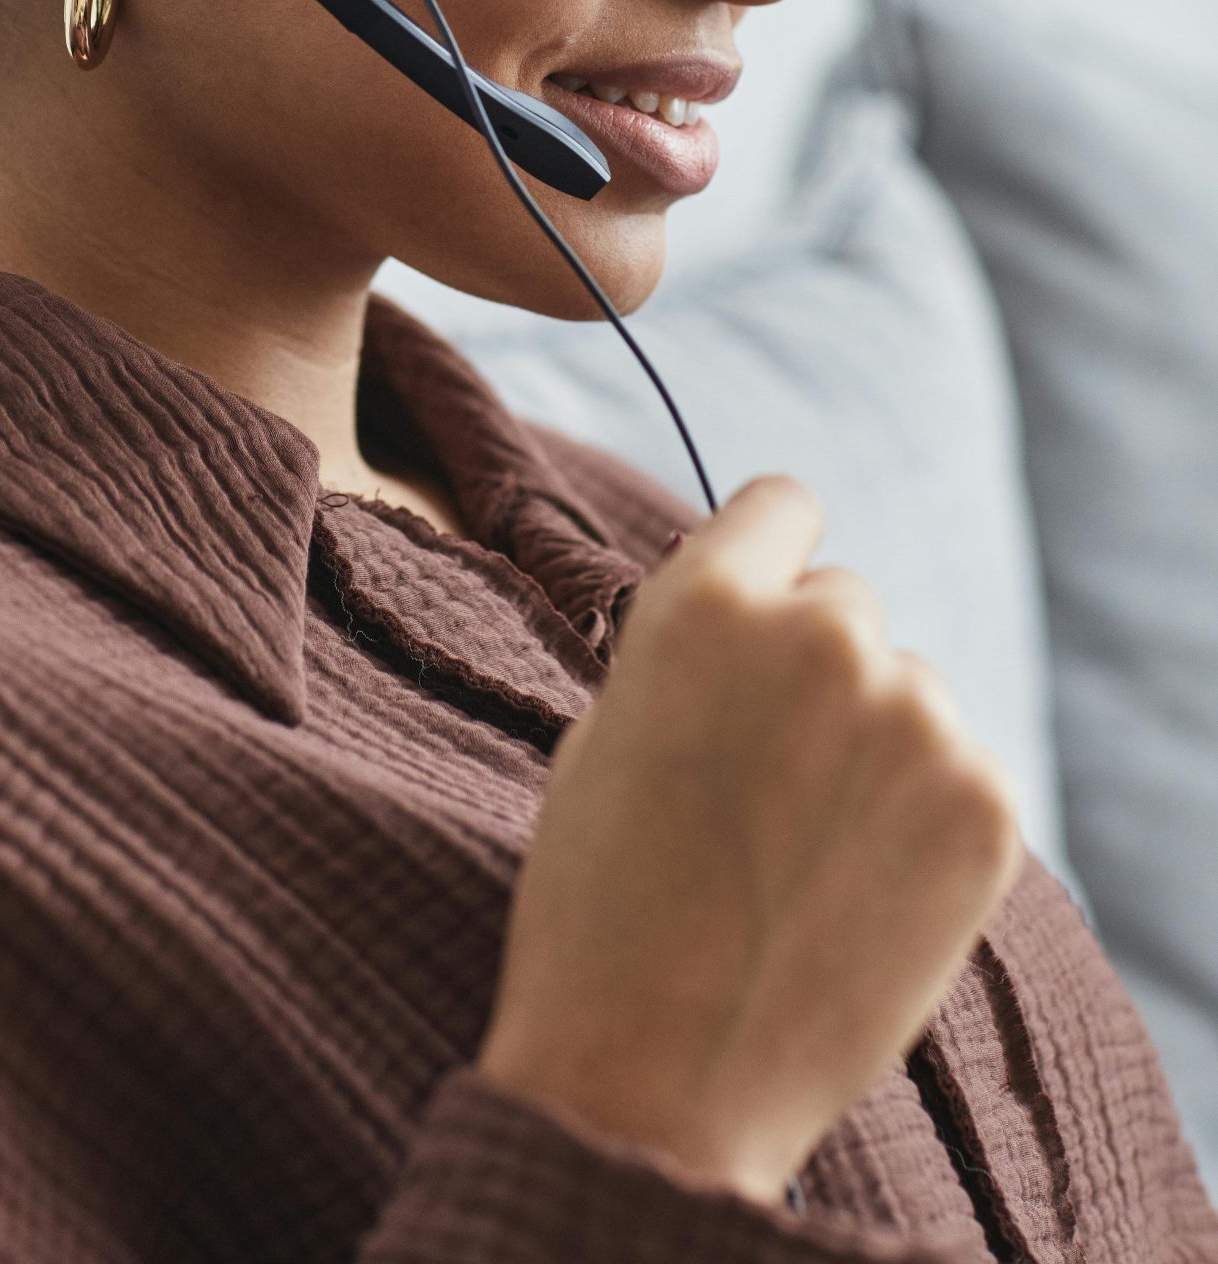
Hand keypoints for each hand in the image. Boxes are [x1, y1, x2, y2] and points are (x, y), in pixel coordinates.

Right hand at [476, 475, 1021, 1204]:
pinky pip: (961, 772)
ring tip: (806, 856)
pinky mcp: (986, 807)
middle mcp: (822, 637)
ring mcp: (917, 721)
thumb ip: (693, 646)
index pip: (783, 504)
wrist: (655, 1081)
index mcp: (705, 601)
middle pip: (845, 604)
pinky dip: (925, 819)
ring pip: (909, 692)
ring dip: (875, 745)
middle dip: (814, 668)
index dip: (767, 559)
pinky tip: (861, 890)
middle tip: (767, 778)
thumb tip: (760, 605)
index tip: (763, 614)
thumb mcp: (609, 726)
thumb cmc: (600, 904)